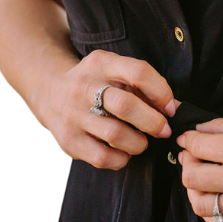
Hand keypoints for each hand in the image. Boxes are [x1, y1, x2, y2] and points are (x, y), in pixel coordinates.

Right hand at [35, 49, 178, 169]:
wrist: (49, 89)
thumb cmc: (95, 81)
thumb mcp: (113, 69)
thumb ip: (141, 85)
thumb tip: (173, 108)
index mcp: (102, 63)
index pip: (138, 72)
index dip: (161, 92)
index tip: (170, 107)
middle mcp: (85, 86)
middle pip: (126, 105)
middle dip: (152, 122)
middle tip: (163, 130)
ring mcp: (74, 114)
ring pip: (115, 134)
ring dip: (138, 143)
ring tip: (143, 142)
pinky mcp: (68, 140)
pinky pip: (102, 157)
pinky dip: (121, 159)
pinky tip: (125, 153)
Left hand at [176, 114, 222, 221]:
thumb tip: (197, 132)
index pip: (198, 148)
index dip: (188, 140)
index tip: (187, 138)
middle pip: (192, 179)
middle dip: (187, 163)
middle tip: (193, 155)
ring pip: (202, 206)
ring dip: (194, 189)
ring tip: (202, 177)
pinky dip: (211, 213)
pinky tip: (216, 197)